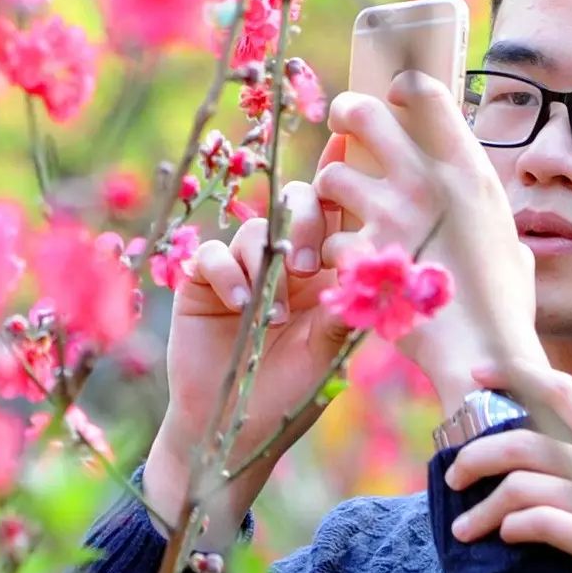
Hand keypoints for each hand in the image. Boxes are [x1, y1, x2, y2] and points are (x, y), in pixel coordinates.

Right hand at [143, 180, 350, 544]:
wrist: (231, 429)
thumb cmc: (287, 394)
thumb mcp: (327, 353)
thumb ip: (343, 309)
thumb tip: (369, 268)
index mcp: (321, 272)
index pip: (334, 214)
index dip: (338, 175)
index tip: (345, 143)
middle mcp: (283, 262)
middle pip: (293, 205)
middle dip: (303, 220)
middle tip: (305, 264)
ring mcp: (242, 269)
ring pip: (254, 228)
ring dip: (264, 264)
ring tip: (272, 315)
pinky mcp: (203, 282)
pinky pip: (214, 255)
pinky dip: (228, 274)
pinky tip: (239, 305)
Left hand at [314, 72, 541, 407]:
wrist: (484, 355)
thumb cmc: (506, 306)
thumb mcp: (511, 246)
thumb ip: (490, 220)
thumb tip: (487, 215)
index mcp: (468, 171)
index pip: (426, 93)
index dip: (402, 86)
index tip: (392, 92)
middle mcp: (425, 182)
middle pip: (362, 114)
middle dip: (345, 114)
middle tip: (343, 124)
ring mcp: (389, 216)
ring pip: (330, 177)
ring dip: (328, 193)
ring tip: (338, 209)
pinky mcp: (360, 255)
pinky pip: (328, 239)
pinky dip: (330, 253)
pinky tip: (345, 268)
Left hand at [443, 363, 571, 572]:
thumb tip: (543, 469)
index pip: (563, 391)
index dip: (514, 374)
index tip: (476, 376)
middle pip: (526, 439)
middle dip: (477, 455)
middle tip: (453, 477)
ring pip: (523, 485)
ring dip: (483, 507)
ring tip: (466, 528)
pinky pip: (541, 522)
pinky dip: (514, 527)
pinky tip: (507, 538)